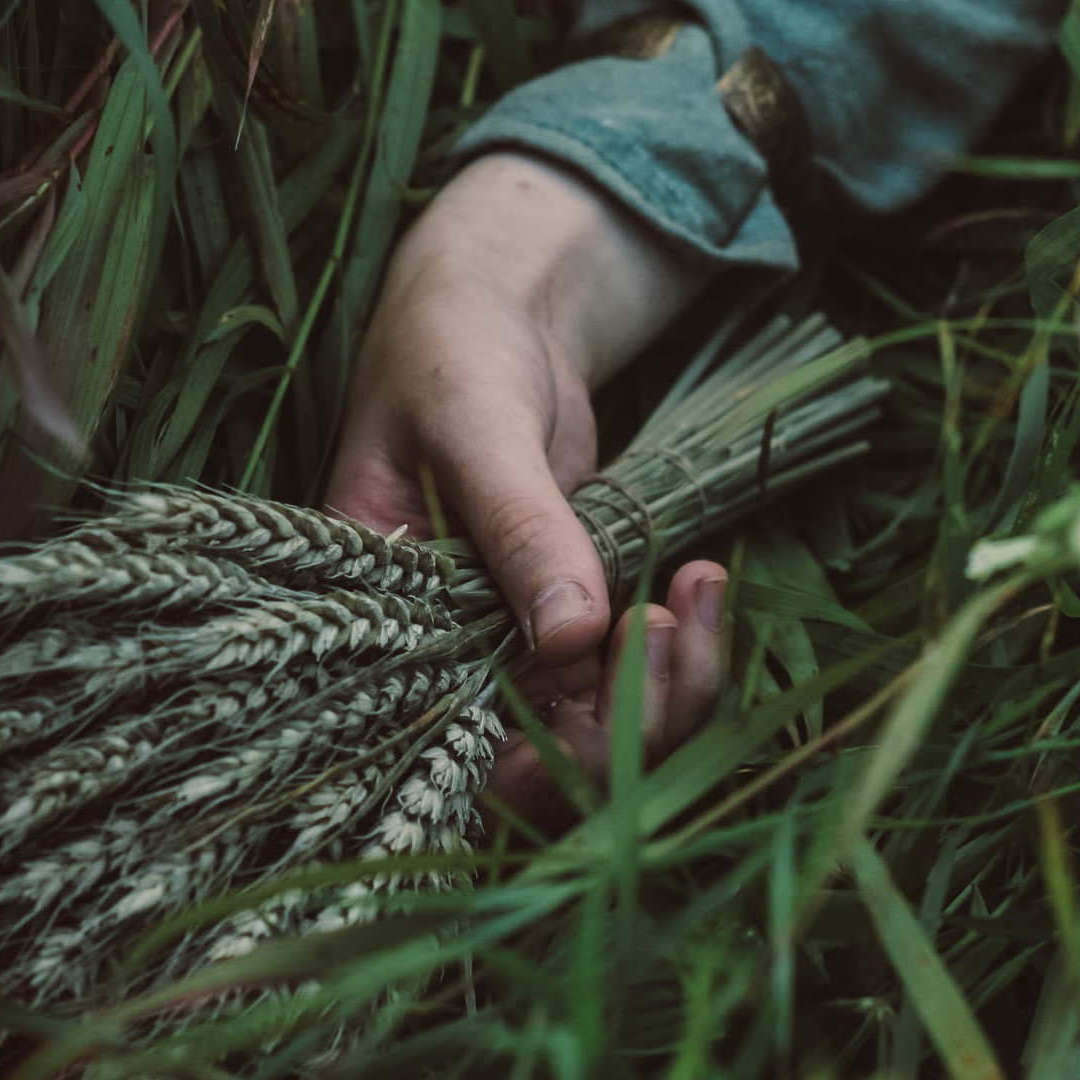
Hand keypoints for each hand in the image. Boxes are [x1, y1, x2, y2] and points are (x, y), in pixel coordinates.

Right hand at [324, 152, 724, 827]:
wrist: (496, 311)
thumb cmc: (451, 349)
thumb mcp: (475, 422)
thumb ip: (519, 525)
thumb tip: (570, 638)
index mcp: (377, 630)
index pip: (451, 755)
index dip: (536, 758)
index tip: (605, 669)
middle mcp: (441, 664)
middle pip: (541, 768)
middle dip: (628, 723)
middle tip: (672, 623)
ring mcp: (509, 650)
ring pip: (601, 735)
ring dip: (671, 687)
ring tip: (700, 589)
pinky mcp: (568, 624)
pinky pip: (630, 681)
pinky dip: (682, 649)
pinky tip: (702, 581)